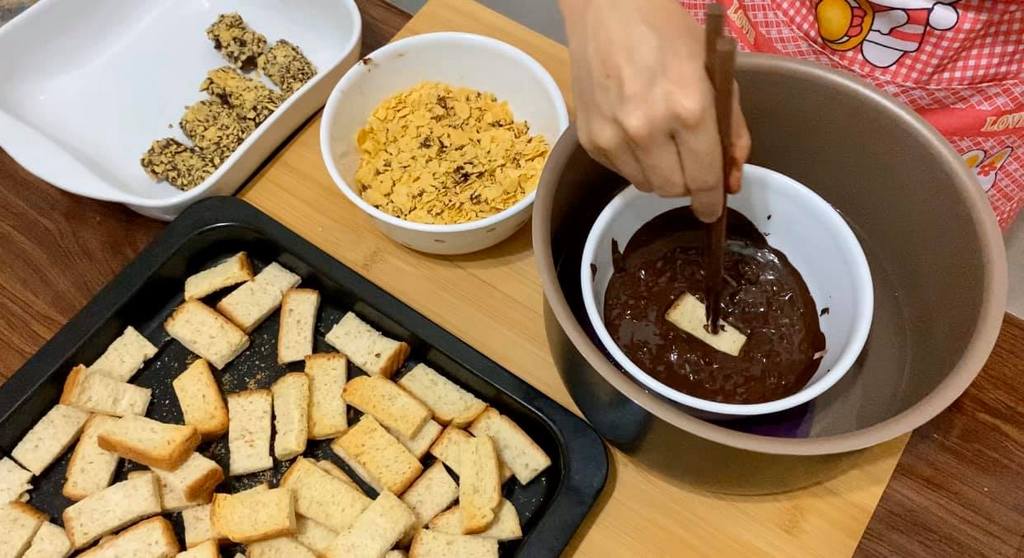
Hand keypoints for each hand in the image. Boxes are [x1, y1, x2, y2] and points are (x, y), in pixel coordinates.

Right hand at [560, 0, 750, 221]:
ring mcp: (612, 136)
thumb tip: (731, 179)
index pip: (704, 179)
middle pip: (673, 189)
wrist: (608, 10)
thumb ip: (732, 129)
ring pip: (645, 185)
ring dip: (659, 173)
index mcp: (688, 109)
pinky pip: (619, 171)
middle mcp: (647, 129)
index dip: (712, 201)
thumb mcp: (716, 73)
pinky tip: (634, 130)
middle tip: (689, 162)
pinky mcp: (589, 139)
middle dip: (686, 182)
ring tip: (660, 140)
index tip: (713, 211)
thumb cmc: (668, 33)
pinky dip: (633, 161)